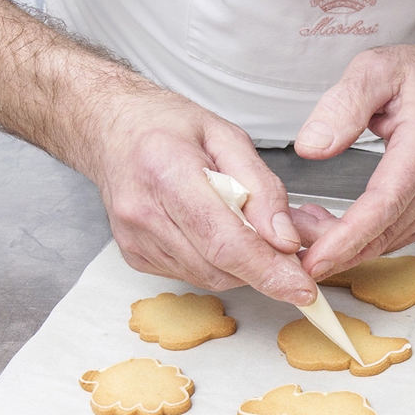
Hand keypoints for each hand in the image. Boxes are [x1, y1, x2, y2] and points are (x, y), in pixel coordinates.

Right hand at [91, 92, 316, 304]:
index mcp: (168, 172)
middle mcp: (144, 212)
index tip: (301, 288)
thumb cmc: (167, 126)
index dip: (268, 271)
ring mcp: (135, 239)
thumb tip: (285, 238)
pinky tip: (216, 232)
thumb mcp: (228, 137)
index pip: (225, 241)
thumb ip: (262, 188)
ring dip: (240, 266)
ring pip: (208, 277)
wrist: (112, 129)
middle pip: (218, 267)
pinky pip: (191, 274)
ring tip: (250, 231)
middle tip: (289, 253)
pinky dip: (216, 263)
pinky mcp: (134, 256)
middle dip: (263, 269)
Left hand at [292, 43, 414, 277]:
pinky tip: (324, 221)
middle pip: (380, 232)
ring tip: (298, 220)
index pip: (385, 203)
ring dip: (337, 244)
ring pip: (381, 242)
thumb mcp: (374, 69)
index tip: (313, 257)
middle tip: (285, 234)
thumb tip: (312, 147)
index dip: (347, 236)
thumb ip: (343, 104)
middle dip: (329, 246)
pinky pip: (386, 239)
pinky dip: (352, 240)